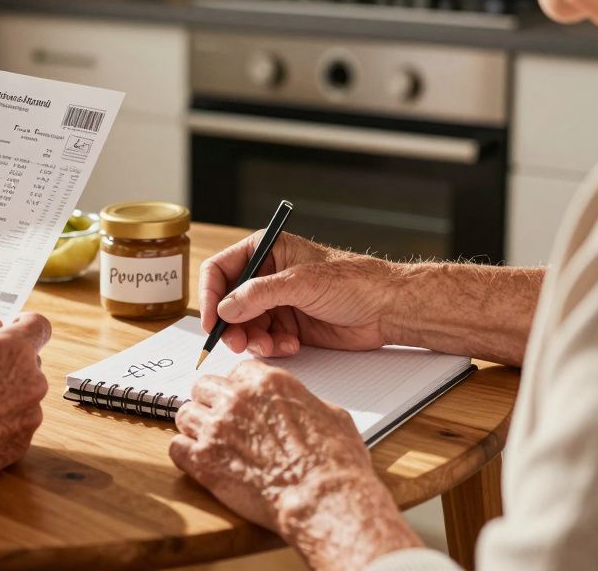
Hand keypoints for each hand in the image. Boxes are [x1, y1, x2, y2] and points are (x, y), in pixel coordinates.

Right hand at [0, 313, 50, 552]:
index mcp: (13, 351)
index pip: (38, 326)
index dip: (23, 325)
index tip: (10, 330)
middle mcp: (31, 381)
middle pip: (30, 361)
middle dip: (7, 362)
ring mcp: (30, 414)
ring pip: (24, 393)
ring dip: (5, 393)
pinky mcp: (23, 442)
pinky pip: (17, 421)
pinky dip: (1, 420)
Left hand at [170, 362, 420, 567]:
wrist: (322, 499)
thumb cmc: (334, 463)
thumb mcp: (330, 415)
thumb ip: (302, 404)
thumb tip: (299, 409)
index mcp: (267, 383)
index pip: (236, 372)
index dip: (239, 390)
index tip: (241, 403)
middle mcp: (236, 399)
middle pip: (204, 387)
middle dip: (211, 403)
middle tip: (221, 421)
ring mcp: (216, 428)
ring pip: (184, 414)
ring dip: (195, 428)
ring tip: (210, 443)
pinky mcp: (203, 460)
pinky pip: (176, 447)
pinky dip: (185, 455)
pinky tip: (200, 462)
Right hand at [200, 232, 400, 357]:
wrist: (386, 308)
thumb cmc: (354, 281)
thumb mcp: (301, 282)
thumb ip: (260, 294)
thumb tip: (225, 307)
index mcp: (265, 251)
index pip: (220, 270)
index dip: (210, 296)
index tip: (211, 321)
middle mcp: (266, 276)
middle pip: (229, 303)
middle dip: (232, 325)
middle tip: (238, 343)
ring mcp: (277, 303)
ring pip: (245, 326)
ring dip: (254, 340)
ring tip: (272, 345)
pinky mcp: (288, 326)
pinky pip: (265, 340)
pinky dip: (272, 347)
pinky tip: (291, 345)